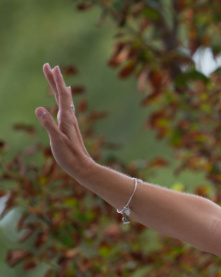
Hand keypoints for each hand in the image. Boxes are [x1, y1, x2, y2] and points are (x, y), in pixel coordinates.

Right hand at [35, 63, 95, 178]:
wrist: (83, 167)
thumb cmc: (69, 156)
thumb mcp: (56, 140)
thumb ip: (47, 124)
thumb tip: (39, 108)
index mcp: (67, 118)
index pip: (61, 94)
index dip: (56, 80)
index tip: (51, 66)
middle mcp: (70, 117)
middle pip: (62, 94)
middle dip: (55, 80)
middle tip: (49, 65)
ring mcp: (70, 122)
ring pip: (64, 100)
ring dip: (59, 88)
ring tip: (58, 78)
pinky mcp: (69, 128)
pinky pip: (66, 108)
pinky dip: (64, 100)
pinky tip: (66, 100)